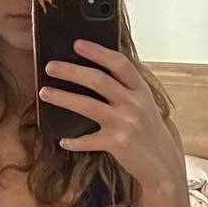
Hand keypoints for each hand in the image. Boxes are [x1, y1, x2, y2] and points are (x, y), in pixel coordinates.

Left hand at [39, 40, 182, 191]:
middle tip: (50, 66)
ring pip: (88, 106)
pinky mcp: (118, 144)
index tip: (77, 44)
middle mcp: (134, 103)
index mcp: (140, 90)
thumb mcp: (144, 104)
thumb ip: (126, 89)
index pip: (119, 63)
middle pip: (98, 80)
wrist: (163, 163)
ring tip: (44, 93)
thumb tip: (96, 71)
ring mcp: (125, 123)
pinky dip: (74, 141)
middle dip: (71, 71)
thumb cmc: (149, 131)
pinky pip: (89, 140)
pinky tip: (63, 140)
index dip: (98, 51)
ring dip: (63, 98)